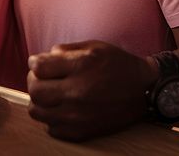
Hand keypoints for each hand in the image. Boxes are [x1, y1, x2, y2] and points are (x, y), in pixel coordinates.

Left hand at [27, 40, 155, 140]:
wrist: (144, 92)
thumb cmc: (118, 65)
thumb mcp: (93, 46)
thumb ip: (64, 50)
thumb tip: (41, 59)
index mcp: (81, 67)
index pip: (38, 68)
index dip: (35, 62)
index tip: (39, 63)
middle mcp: (77, 93)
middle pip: (34, 91)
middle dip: (34, 81)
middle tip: (42, 78)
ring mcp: (78, 116)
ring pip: (37, 112)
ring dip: (40, 101)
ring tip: (51, 94)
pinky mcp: (82, 132)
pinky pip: (51, 128)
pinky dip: (52, 118)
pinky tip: (62, 108)